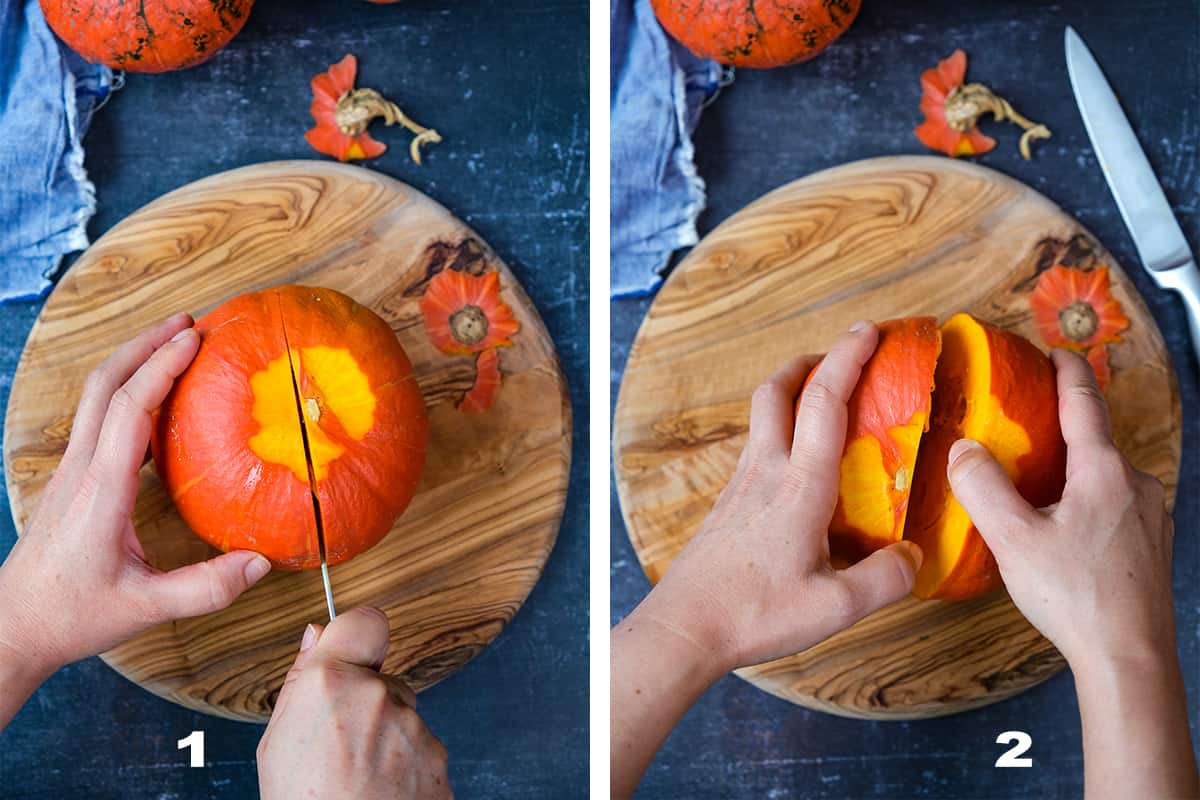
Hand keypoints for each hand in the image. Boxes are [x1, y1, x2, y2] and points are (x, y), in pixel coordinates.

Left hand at [0, 313, 271, 681]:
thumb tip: (261, 562)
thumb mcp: (145, 607)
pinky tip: (160, 403)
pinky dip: (129, 393)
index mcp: (101, 489)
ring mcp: (73, 471)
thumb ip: (206, 587)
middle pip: (106, 383)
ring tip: (175, 345)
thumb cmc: (72, 615)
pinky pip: (100, 420)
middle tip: (189, 321)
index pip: (130, 407)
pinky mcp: (73, 480)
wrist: (14, 625)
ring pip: (97, 396)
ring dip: (134, 361)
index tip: (195, 338)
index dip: (162, 366)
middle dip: (146, 344)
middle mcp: (82, 469)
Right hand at [258, 607, 450, 799]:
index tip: (350, 651)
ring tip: (355, 778)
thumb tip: (315, 634)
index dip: (356, 636)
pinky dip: (404, 766)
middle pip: (382, 680)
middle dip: (367, 703)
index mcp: (332, 683)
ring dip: (386, 738)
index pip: (364, 621)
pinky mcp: (438, 758)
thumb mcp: (277, 742)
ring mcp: (414, 729)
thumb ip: (302, 680)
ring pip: (402, 717)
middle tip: (339, 746)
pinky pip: (421, 748)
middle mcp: (379, 697)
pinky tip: (378, 791)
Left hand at [642, 321, 921, 671]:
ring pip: (761, 416)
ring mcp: (740, 485)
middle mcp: (765, 472)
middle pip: (777, 390)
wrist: (684, 627)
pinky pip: (756, 450)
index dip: (848, 356)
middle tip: (841, 355)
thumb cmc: (754, 614)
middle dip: (810, 360)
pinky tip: (796, 464)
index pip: (825, 400)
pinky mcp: (727, 504)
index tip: (870, 330)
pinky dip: (779, 433)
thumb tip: (914, 556)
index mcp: (799, 485)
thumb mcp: (835, 608)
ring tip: (823, 403)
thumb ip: (885, 579)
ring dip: (790, 393)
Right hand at [946, 348, 1172, 666]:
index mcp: (1103, 472)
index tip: (1052, 351)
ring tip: (1034, 481)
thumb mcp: (1013, 538)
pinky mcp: (1150, 545)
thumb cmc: (1075, 597)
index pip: (1084, 403)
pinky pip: (1114, 504)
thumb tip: (963, 448)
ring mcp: (1150, 517)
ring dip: (1071, 469)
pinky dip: (1084, 498)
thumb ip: (982, 486)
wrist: (1129, 657)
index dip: (1066, 371)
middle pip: (1094, 441)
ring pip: (1104, 476)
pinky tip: (1059, 525)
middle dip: (1061, 427)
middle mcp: (1136, 485)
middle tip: (1023, 424)